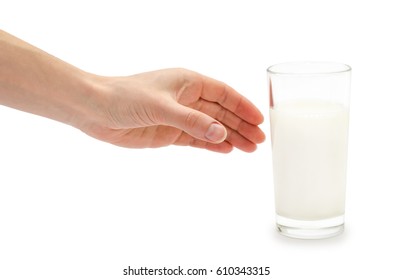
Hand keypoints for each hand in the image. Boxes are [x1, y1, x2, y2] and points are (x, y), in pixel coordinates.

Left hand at [83, 68, 264, 152]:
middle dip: (241, 126)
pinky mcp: (169, 133)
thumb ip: (192, 121)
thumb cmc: (124, 97)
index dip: (243, 106)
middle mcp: (186, 99)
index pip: (223, 94)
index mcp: (188, 83)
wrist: (95, 110)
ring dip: (230, 137)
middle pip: (221, 112)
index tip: (259, 120)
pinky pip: (196, 139)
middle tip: (259, 141)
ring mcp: (179, 117)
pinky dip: (212, 145)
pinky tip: (226, 150)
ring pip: (211, 127)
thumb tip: (222, 134)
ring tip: (249, 149)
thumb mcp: (161, 107)